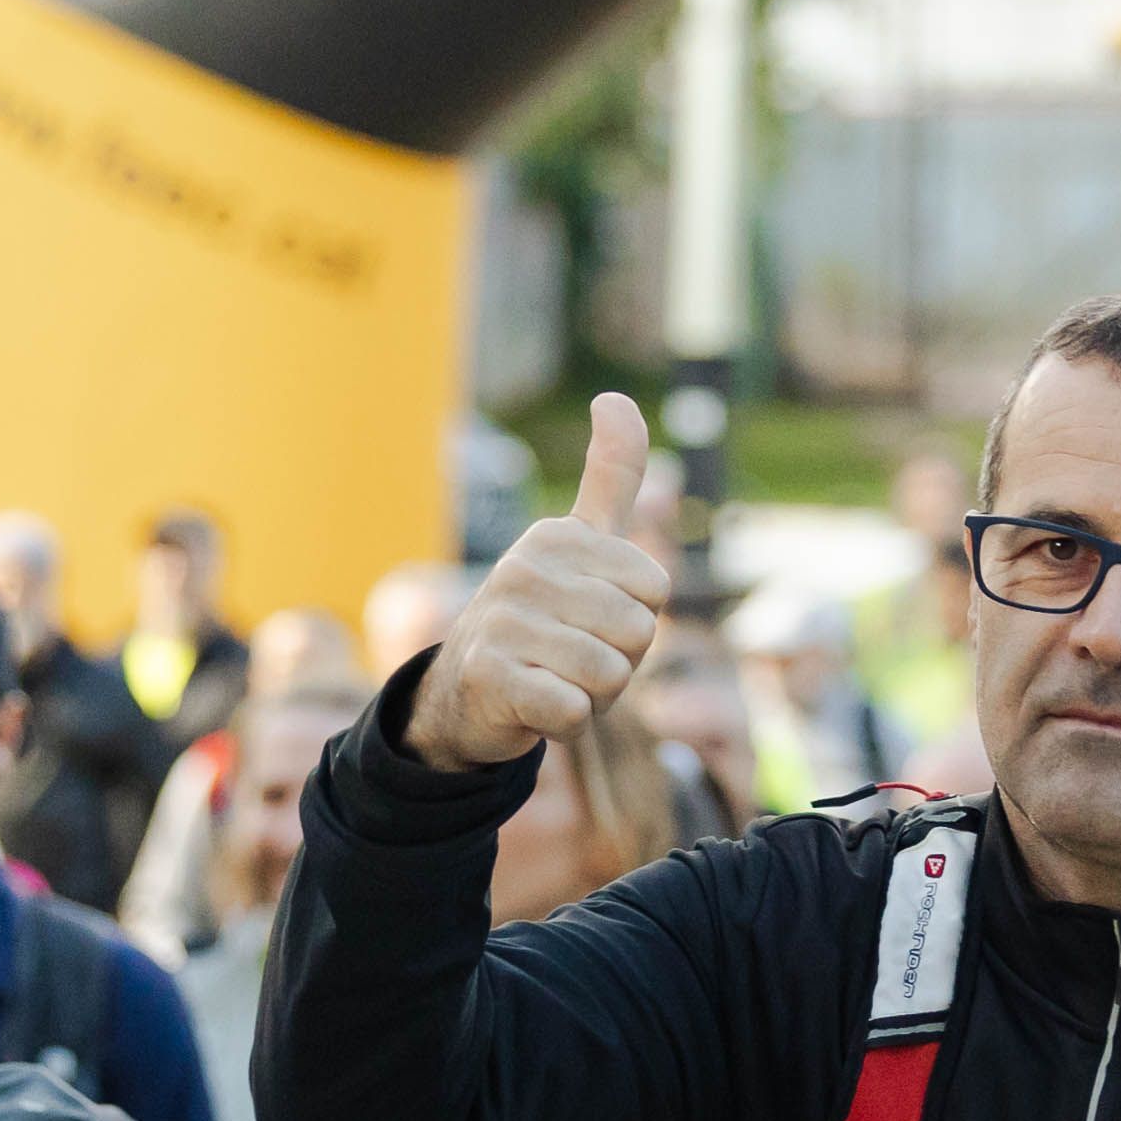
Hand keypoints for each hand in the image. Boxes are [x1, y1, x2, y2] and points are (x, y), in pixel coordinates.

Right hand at [406, 393, 675, 771]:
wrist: (465, 697)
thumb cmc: (542, 619)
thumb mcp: (579, 543)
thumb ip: (610, 475)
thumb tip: (616, 397)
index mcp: (557, 537)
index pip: (655, 591)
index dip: (636, 622)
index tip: (590, 621)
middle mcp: (525, 569)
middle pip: (639, 634)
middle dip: (618, 664)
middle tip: (570, 659)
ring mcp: (503, 622)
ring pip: (611, 677)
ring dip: (593, 697)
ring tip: (553, 681)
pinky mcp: (491, 678)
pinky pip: (574, 711)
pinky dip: (566, 723)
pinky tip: (534, 709)